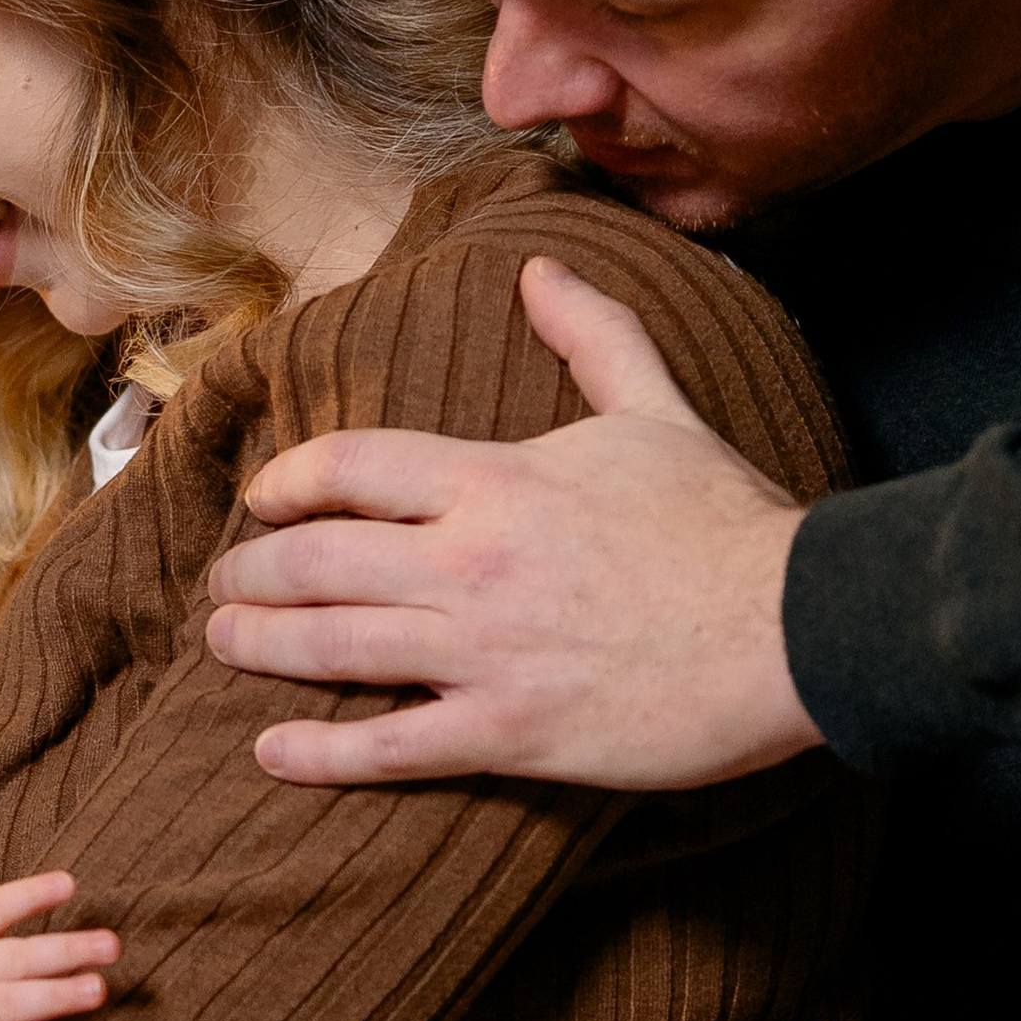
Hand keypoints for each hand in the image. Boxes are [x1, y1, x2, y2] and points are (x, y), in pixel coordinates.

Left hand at [205, 255, 823, 790]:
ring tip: (223, 643)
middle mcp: (470, 563)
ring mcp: (483, 654)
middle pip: (315, 559)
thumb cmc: (727, 522)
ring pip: (332, 647)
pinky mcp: (509, 734)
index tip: (261, 499)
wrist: (797, 628)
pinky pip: (388, 749)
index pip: (351, 465)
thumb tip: (540, 268)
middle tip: (224, 584)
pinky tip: (273, 749)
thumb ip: (592, 333)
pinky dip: (320, 752)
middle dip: (250, 573)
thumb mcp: (658, 408)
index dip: (287, 480)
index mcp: (496, 480)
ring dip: (259, 645)